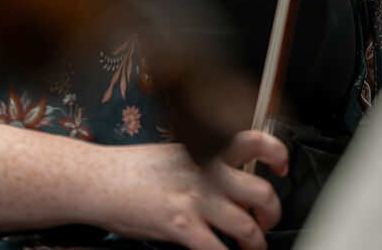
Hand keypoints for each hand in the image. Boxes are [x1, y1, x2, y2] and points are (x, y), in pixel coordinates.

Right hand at [89, 128, 288, 249]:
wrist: (101, 179)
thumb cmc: (133, 169)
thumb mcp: (175, 154)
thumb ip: (203, 163)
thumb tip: (226, 178)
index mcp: (206, 151)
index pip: (255, 142)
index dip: (278, 155)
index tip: (281, 169)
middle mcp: (208, 173)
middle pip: (263, 193)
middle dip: (272, 214)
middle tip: (265, 222)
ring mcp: (197, 200)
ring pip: (249, 227)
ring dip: (257, 244)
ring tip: (251, 248)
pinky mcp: (183, 227)